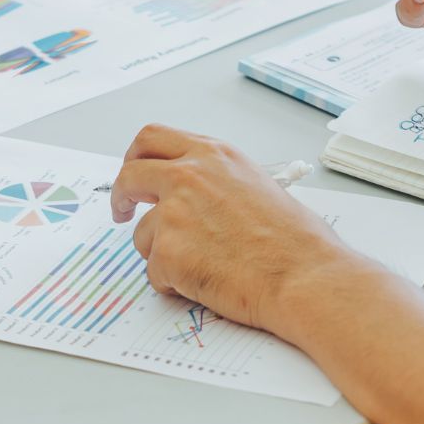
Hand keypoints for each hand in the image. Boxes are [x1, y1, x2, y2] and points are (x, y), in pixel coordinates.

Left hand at [112, 124, 339, 337]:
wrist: (302, 276)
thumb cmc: (296, 242)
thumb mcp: (258, 185)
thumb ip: (219, 183)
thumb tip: (201, 199)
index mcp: (213, 156)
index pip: (154, 139)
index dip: (136, 158)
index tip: (135, 175)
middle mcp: (188, 176)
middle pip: (130, 175)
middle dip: (121, 195)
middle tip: (122, 212)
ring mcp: (173, 213)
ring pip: (142, 235)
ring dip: (161, 253)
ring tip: (202, 267)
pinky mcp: (167, 252)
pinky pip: (155, 272)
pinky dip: (173, 284)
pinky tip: (207, 284)